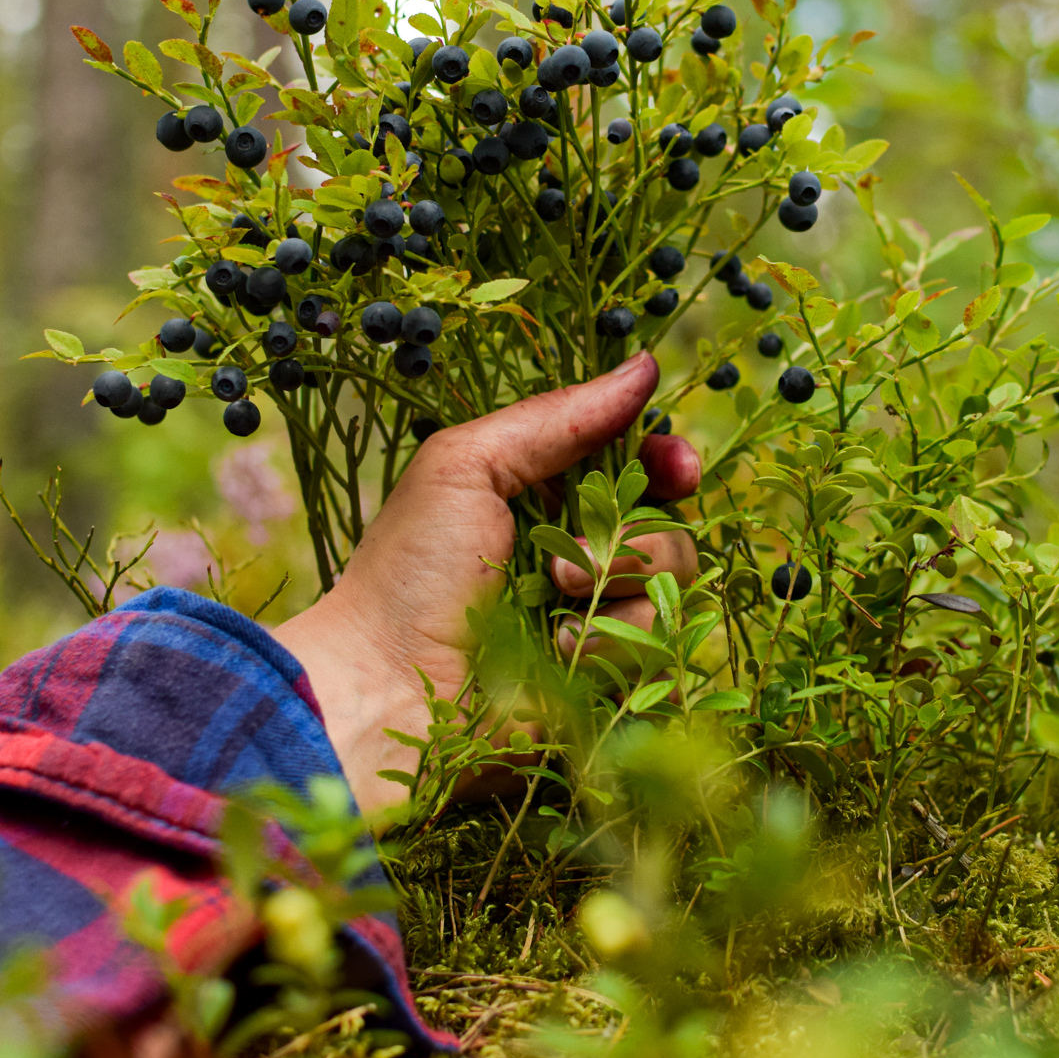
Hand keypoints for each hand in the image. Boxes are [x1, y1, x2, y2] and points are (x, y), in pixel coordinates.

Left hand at [277, 353, 700, 817]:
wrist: (385, 690)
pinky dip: (613, 640)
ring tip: (557, 597)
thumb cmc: (410, 572)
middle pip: (671, 521)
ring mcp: (598, 618)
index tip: (673, 467)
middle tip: (583, 548)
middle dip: (642, 528)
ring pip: (673, 581)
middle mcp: (581, 554)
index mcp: (547, 496)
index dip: (666, 462)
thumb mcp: (467, 467)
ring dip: (619, 581)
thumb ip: (556, 418)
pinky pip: (659, 643)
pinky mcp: (608, 675)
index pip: (640, 466)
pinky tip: (561, 649)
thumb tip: (644, 367)